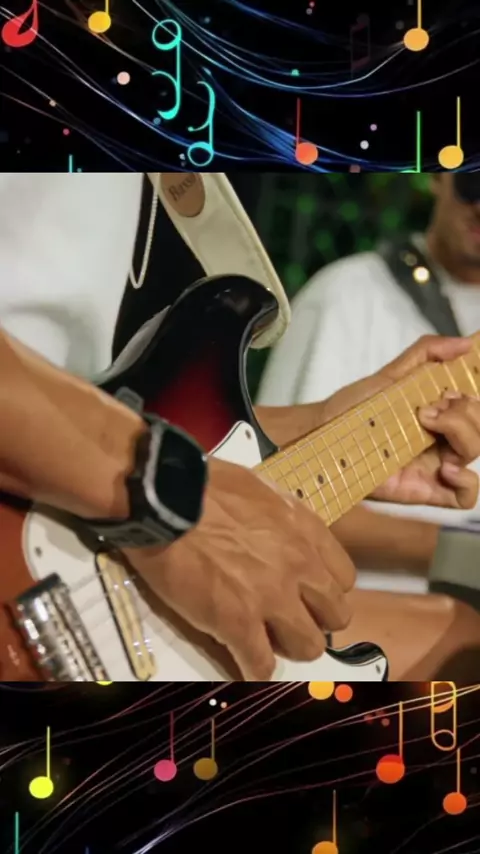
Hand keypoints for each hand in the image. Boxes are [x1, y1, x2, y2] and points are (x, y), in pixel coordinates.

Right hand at [128, 457, 355, 680]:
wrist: (166, 497)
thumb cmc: (203, 485)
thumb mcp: (259, 489)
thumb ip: (279, 519)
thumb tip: (274, 534)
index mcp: (305, 530)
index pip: (343, 578)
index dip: (322, 591)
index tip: (304, 594)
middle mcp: (299, 565)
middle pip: (335, 617)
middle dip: (313, 621)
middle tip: (287, 619)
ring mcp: (271, 597)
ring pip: (308, 646)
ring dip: (287, 647)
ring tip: (264, 641)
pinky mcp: (237, 622)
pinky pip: (260, 665)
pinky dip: (253, 669)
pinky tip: (243, 662)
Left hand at [325, 335, 479, 508]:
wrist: (323, 435)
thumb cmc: (354, 407)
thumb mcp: (391, 374)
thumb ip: (426, 353)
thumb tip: (466, 343)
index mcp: (441, 411)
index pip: (476, 406)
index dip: (474, 397)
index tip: (453, 391)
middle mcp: (443, 438)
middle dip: (465, 413)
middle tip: (429, 409)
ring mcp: (436, 465)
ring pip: (476, 453)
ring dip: (463, 434)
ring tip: (429, 425)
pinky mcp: (425, 490)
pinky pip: (465, 497)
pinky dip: (467, 481)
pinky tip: (446, 467)